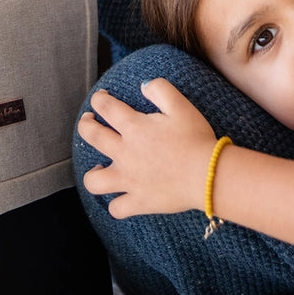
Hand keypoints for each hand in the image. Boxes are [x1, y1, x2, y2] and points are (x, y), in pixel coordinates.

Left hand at [77, 79, 216, 218]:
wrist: (208, 176)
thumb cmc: (196, 139)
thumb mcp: (181, 106)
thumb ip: (160, 90)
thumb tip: (143, 86)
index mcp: (134, 128)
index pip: (106, 108)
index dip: (99, 99)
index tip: (100, 98)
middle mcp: (124, 154)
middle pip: (92, 137)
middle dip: (85, 125)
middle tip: (88, 121)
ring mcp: (128, 181)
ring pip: (93, 180)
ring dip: (92, 172)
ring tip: (98, 166)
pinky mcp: (138, 202)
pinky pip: (116, 208)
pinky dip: (116, 204)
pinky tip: (121, 196)